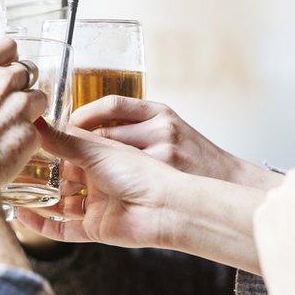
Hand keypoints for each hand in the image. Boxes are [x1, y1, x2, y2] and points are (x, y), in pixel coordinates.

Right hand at [0, 37, 47, 284]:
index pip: (7, 43)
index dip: (5, 54)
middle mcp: (5, 81)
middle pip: (27, 69)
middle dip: (19, 83)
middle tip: (2, 100)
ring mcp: (22, 108)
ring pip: (39, 97)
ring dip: (29, 107)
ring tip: (10, 122)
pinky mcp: (33, 134)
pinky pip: (39, 130)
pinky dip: (29, 137)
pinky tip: (11, 145)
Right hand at [17, 123, 179, 247]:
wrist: (163, 206)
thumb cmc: (138, 171)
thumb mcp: (95, 149)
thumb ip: (61, 140)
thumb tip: (33, 120)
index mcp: (100, 155)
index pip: (65, 149)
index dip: (44, 148)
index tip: (18, 143)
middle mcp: (96, 179)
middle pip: (60, 178)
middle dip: (37, 177)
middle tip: (7, 172)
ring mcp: (95, 205)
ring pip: (59, 204)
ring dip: (37, 200)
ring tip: (8, 194)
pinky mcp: (94, 228)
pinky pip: (62, 228)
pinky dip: (42, 224)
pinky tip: (21, 216)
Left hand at [72, 96, 280, 189]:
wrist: (227, 183)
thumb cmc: (197, 161)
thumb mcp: (172, 131)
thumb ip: (139, 128)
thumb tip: (94, 130)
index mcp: (160, 111)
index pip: (113, 104)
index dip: (86, 115)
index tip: (72, 125)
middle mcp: (160, 126)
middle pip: (106, 132)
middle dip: (84, 145)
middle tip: (67, 154)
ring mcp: (161, 150)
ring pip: (110, 154)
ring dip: (91, 166)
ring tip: (79, 174)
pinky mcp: (162, 172)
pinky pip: (122, 176)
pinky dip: (106, 183)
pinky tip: (97, 189)